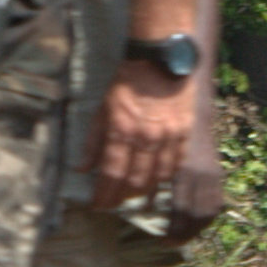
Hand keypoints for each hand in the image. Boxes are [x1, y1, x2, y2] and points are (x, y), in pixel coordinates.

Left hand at [89, 74, 197, 210]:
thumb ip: (92, 142)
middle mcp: (146, 137)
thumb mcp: (102, 109)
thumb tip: (81, 169)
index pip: (111, 174)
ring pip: (157, 178)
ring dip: (143, 191)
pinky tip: (156, 181)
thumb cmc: (126, 84)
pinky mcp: (185, 132)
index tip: (97, 206)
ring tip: (131, 194)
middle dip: (121, 197)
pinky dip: (165, 177)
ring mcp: (168, 136)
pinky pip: (176, 164)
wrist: (159, 61)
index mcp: (121, 131)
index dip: (104, 195)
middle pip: (135, 181)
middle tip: (113, 202)